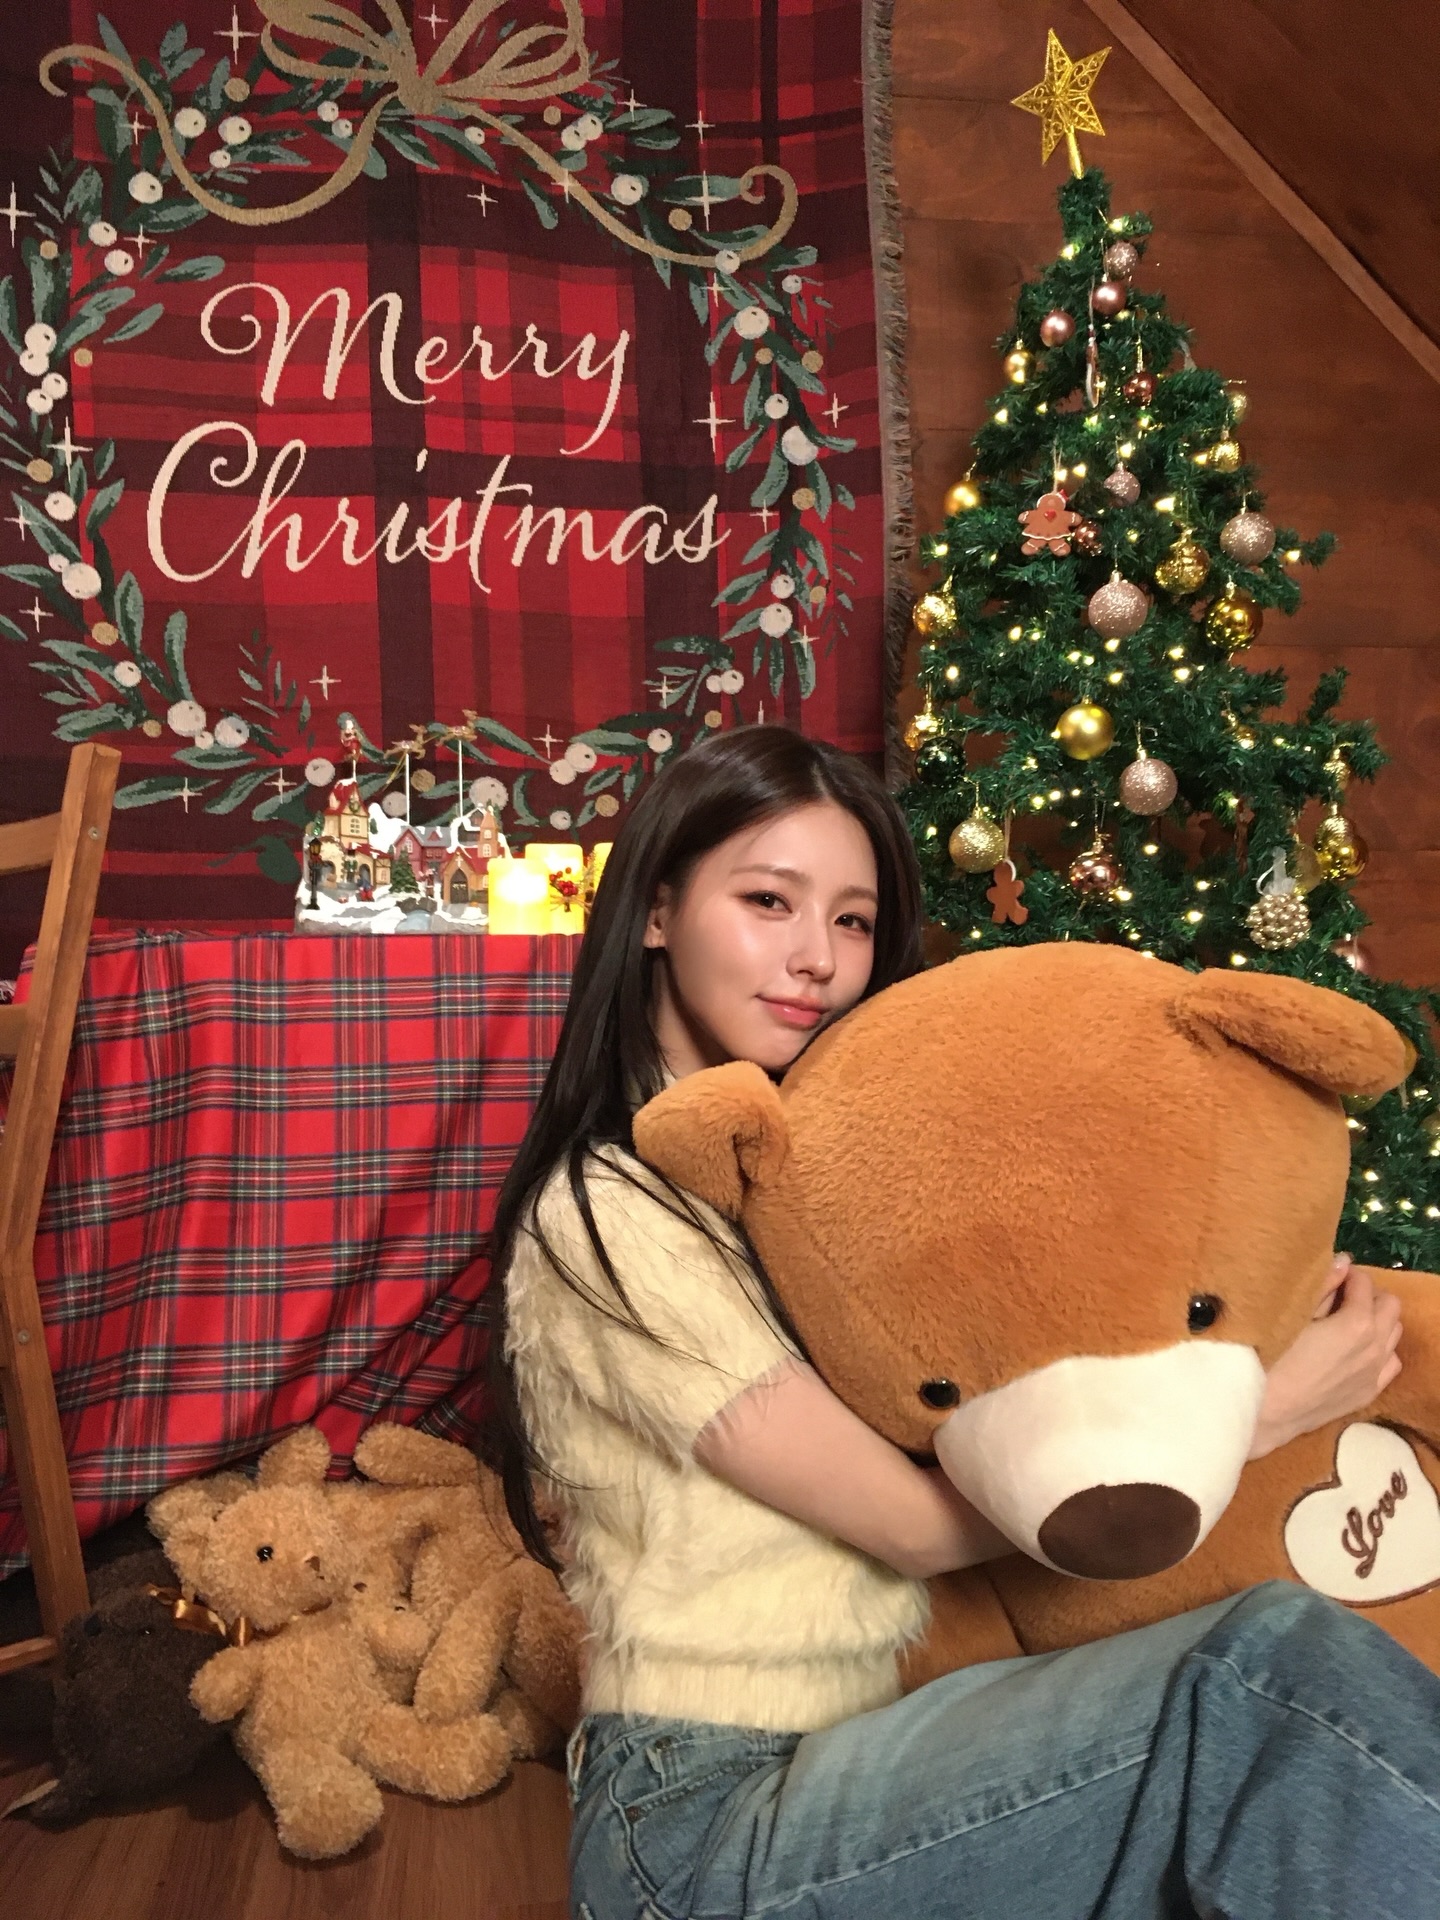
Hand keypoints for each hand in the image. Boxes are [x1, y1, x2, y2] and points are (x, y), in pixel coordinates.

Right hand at [1248, 1256, 1402, 1460]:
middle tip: (1341, 1295)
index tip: (1330, 1276)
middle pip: (1390, 1306)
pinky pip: (1390, 1362)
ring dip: (1377, 1321)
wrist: (1265, 1412)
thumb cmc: (1269, 1357)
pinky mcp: (1369, 1392)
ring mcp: (1375, 1372)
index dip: (1346, 1274)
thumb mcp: (1292, 1314)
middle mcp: (1375, 1346)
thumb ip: (1322, 1286)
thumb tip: (1343, 1261)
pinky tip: (1355, 1350)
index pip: (1363, 1282)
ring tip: (1347, 1321)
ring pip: (1394, 1333)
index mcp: (1356, 1323)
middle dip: (1369, 1294)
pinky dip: (1380, 1350)